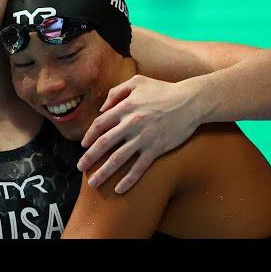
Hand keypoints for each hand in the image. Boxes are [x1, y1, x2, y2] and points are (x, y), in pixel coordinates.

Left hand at [77, 75, 202, 192]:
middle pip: (104, 144)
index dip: (89, 136)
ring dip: (103, 172)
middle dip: (89, 158)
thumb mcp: (137, 82)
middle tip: (80, 168)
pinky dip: (128, 179)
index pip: (100, 124)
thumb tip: (102, 108)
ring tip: (93, 182)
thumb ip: (116, 92)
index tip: (83, 146)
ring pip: (118, 158)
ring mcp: (143, 138)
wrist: (191, 101)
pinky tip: (120, 189)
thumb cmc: (163, 90)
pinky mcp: (156, 149)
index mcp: (124, 108)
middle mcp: (130, 124)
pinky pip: (139, 167)